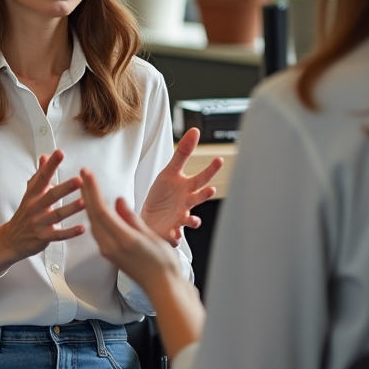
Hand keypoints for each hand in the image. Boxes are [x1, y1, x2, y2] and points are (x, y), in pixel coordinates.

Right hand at [0, 151, 85, 276]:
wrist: (11, 239)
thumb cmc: (25, 214)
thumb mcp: (30, 193)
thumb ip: (39, 175)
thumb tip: (44, 156)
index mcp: (33, 195)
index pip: (42, 177)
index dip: (51, 165)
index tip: (59, 153)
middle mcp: (35, 207)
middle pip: (50, 196)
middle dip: (65, 188)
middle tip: (79, 180)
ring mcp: (39, 223)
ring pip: (56, 215)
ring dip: (70, 209)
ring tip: (84, 202)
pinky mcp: (43, 237)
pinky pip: (58, 235)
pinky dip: (70, 232)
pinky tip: (82, 228)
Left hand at [81, 168, 185, 293]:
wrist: (162, 287)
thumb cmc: (163, 263)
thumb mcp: (151, 236)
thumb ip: (132, 218)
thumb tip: (117, 201)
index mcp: (122, 240)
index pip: (102, 210)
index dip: (92, 190)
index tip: (87, 173)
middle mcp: (111, 246)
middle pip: (93, 215)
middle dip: (86, 192)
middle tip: (82, 173)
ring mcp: (108, 251)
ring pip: (93, 222)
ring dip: (88, 202)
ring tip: (85, 185)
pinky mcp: (109, 254)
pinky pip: (97, 230)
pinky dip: (93, 215)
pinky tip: (94, 207)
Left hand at [140, 128, 223, 245]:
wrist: (149, 217)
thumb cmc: (162, 194)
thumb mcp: (170, 171)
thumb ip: (182, 153)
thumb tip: (195, 130)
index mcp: (187, 188)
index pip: (202, 178)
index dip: (211, 170)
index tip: (219, 160)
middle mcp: (187, 203)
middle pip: (199, 198)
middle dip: (205, 194)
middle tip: (211, 189)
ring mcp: (180, 218)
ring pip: (190, 220)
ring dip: (193, 221)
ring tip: (193, 220)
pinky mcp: (171, 231)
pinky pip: (176, 236)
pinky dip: (176, 237)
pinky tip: (174, 234)